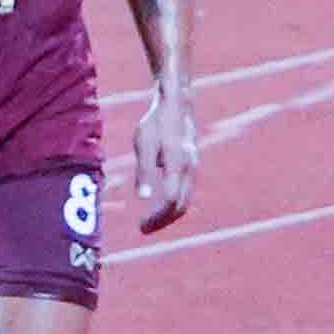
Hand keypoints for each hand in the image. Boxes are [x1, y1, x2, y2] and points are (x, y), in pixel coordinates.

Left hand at [127, 83, 203, 234]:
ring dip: (168, 214)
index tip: (141, 226)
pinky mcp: (191, 166)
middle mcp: (189, 169)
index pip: (172, 201)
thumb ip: (144, 170)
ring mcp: (193, 168)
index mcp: (178, 165)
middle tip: (143, 229)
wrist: (175, 104)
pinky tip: (159, 204)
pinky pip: (186, 191)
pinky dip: (174, 203)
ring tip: (149, 221)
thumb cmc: (156, 122)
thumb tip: (143, 197)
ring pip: (185, 199)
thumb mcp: (144, 144)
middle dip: (163, 221)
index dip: (158, 217)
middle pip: (181, 206)